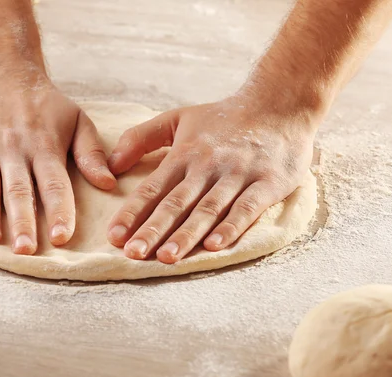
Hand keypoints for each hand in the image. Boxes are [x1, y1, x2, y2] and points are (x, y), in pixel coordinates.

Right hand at [0, 68, 115, 253]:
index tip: (62, 238)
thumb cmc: (43, 102)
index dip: (59, 211)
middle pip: (19, 189)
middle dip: (22, 221)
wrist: (0, 68)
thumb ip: (91, 152)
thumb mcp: (76, 119)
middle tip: (25, 250)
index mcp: (44, 145)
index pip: (54, 183)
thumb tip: (108, 184)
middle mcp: (14, 147)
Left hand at [106, 96, 315, 262]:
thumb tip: (111, 164)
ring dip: (186, 234)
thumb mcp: (178, 118)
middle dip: (153, 230)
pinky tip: (214, 246)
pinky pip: (247, 208)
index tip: (113, 236)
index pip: (152, 188)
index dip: (132, 213)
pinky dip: (231, 227)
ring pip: (207, 209)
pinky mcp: (267, 183)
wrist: (280, 103)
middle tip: (133, 254)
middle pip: (176, 203)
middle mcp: (207, 167)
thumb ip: (142, 137)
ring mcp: (237, 175)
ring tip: (167, 257)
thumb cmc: (224, 117)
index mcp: (184, 155)